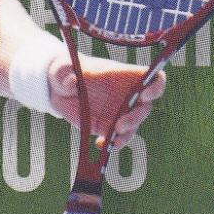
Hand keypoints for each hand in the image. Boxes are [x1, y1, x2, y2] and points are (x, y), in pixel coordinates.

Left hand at [48, 52, 166, 149]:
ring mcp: (120, 112)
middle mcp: (127, 95)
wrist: (58, 91)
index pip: (153, 78)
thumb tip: (71, 81)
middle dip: (136, 117)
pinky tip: (100, 144)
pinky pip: (119, 138)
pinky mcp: (110, 127)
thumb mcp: (61, 69)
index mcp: (123, 76)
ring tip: (111, 138)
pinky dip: (113, 144)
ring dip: (126, 133)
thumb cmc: (65, 72)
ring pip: (134, 125)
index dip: (155, 86)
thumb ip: (64, 72)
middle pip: (146, 106)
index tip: (144, 94)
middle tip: (119, 125)